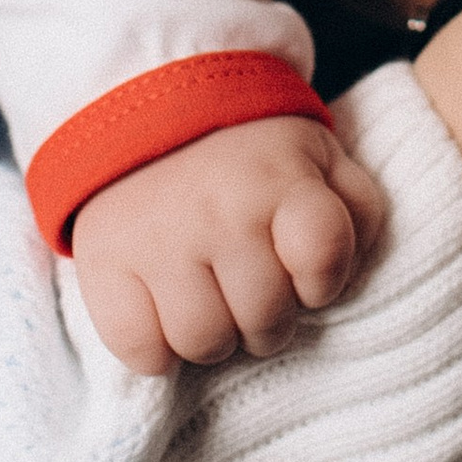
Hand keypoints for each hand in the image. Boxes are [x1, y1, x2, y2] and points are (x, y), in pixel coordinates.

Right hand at [69, 113, 387, 373]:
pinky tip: (163, 306)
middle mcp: (219, 209)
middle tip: (252, 287)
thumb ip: (356, 207)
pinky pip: (143, 353)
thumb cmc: (250, 154)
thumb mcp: (318, 156)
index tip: (306, 273)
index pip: (324, 256)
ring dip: (214, 334)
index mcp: (280, 177)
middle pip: (266, 320)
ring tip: (210, 297)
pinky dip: (156, 347)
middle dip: (267, 318)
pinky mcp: (103, 265)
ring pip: (204, 344)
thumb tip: (357, 268)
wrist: (148, 108)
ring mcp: (157, 239)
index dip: (323, 281)